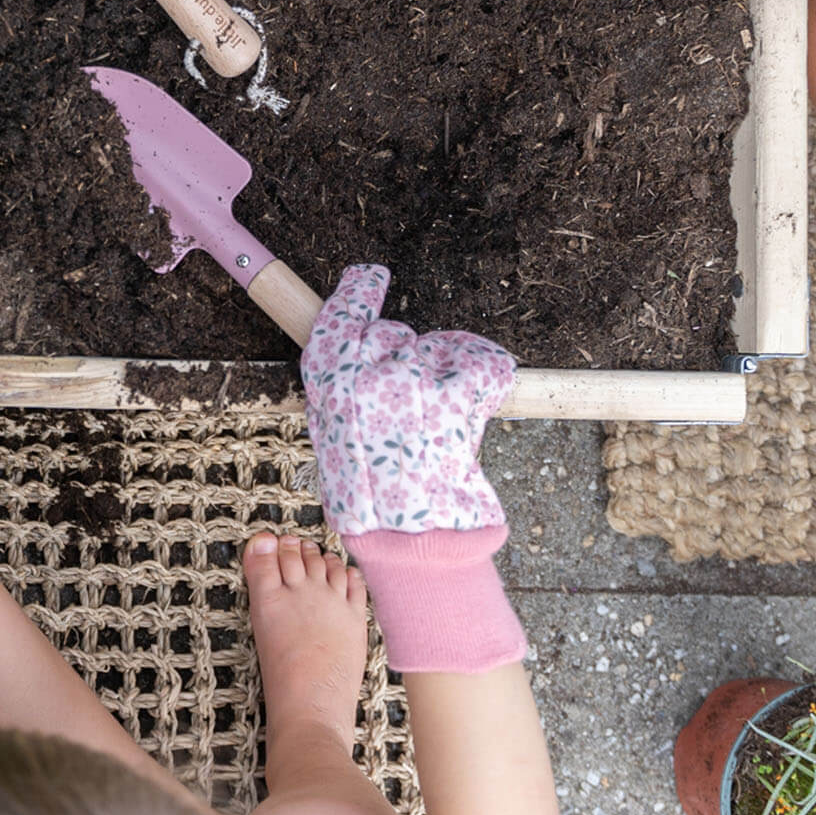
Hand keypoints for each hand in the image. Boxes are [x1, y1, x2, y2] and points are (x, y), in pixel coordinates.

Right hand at [300, 265, 515, 536]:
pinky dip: (487, 376)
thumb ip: (345, 391)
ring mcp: (410, 378)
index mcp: (328, 383)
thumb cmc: (373, 496)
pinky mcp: (455, 391)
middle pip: (395, 334)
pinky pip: (482, 361)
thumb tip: (364, 350)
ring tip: (442, 424)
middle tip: (416, 405)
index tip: (370, 275)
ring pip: (440, 348)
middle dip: (410, 358)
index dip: (358, 291)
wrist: (411, 539)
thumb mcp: (335, 438)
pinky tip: (476, 407)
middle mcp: (364, 371)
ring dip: (449, 373)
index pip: (340, 316)